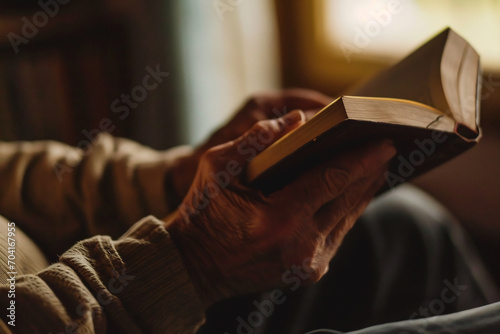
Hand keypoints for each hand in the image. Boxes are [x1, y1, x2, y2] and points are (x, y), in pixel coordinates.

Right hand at [165, 110, 395, 306]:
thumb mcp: (217, 168)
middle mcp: (301, 246)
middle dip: (370, 171)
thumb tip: (297, 120)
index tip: (386, 141)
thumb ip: (255, 139)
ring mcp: (309, 264)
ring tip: (377, 166)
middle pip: (349, 198)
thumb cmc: (203, 212)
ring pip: (349, 217)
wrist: (196, 267)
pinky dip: (348, 209)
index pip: (332, 179)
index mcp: (279, 219)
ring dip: (364, 190)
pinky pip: (338, 233)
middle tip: (389, 147)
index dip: (362, 158)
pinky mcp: (310, 271)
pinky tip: (353, 191)